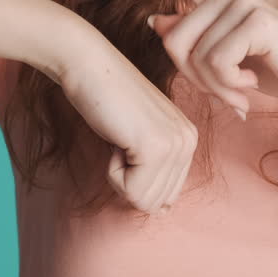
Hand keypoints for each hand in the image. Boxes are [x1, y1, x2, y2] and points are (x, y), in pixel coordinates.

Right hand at [58, 28, 198, 214]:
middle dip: (129, 180)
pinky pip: (130, 191)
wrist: (88, 66)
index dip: (137, 179)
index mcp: (189, 139)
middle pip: (157, 202)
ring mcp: (176, 144)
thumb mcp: (140, 136)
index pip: (167, 196)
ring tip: (120, 136)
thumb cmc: (105, 100)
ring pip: (144, 200)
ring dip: (120, 175)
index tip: (127, 143)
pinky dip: (113, 172)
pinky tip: (116, 138)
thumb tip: (164, 210)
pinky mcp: (156, 148)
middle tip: (121, 139)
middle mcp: (189, 141)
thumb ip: (157, 169)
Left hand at [92, 0, 277, 114]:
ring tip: (242, 87)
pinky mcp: (256, 20)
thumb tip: (153, 21)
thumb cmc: (273, 68)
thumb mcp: (223, 58)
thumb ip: (190, 39)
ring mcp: (242, 1)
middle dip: (193, 78)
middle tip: (226, 90)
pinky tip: (253, 80)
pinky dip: (230, 84)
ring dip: (215, 86)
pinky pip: (216, 62)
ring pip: (193, 55)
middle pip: (172, 40)